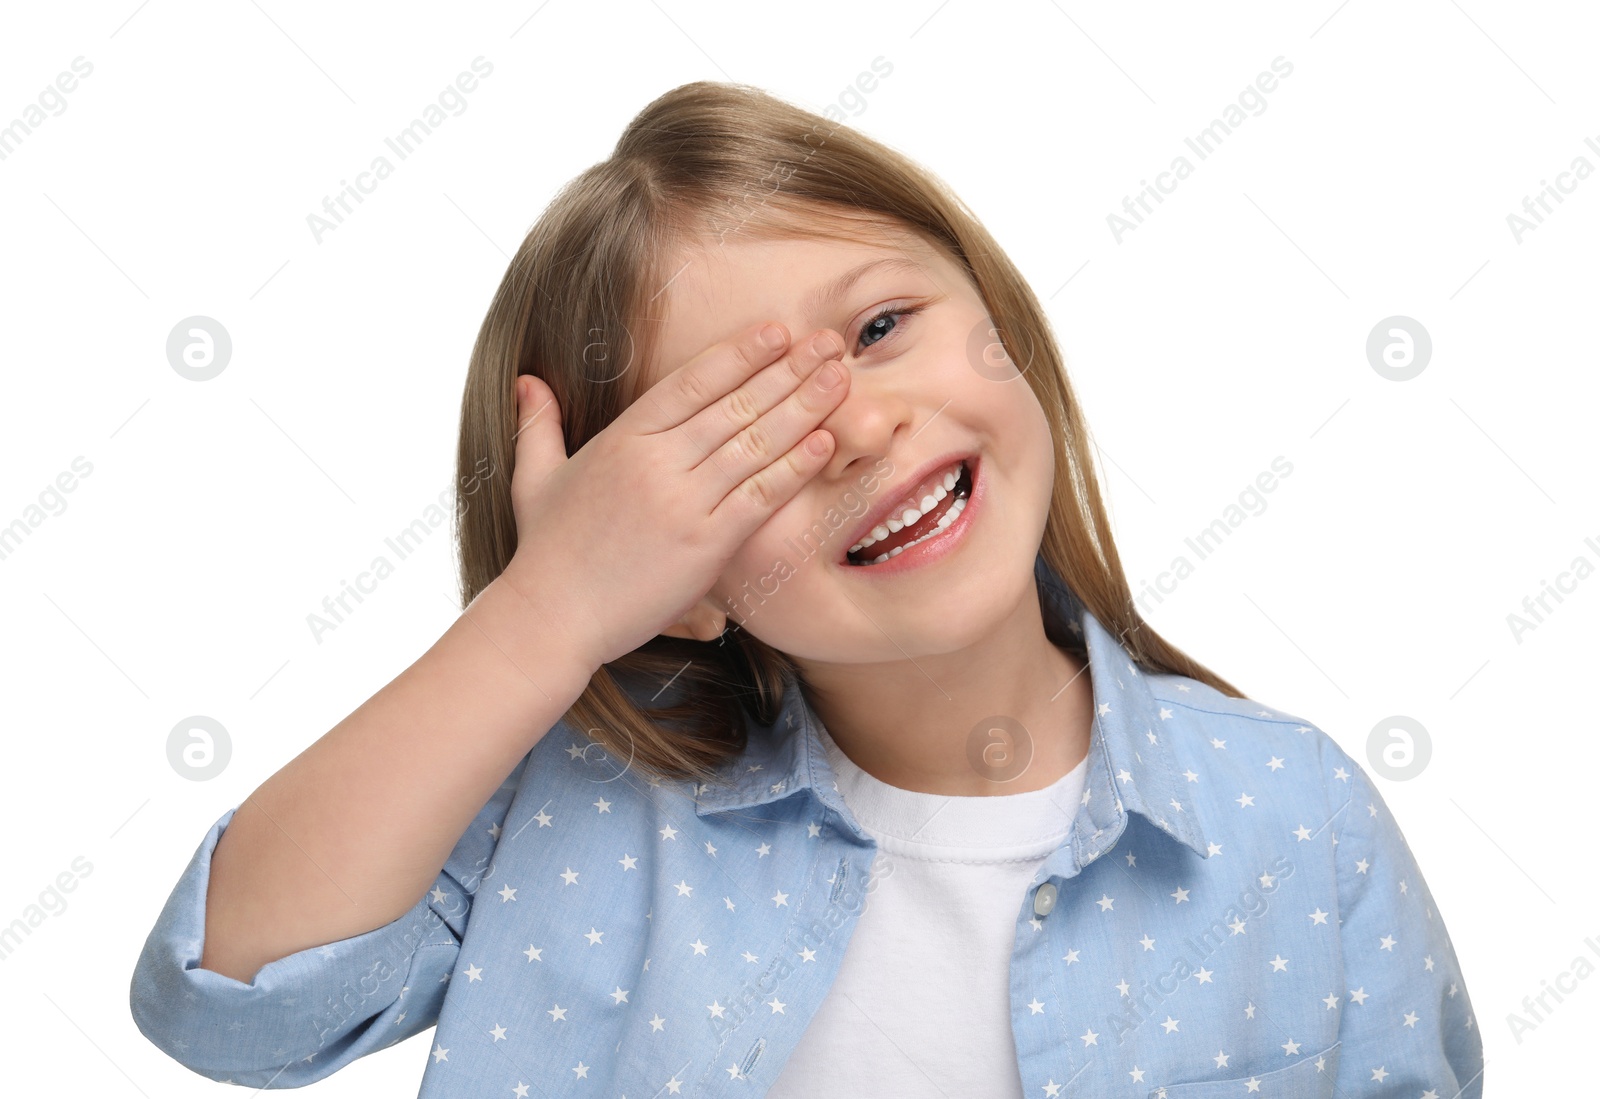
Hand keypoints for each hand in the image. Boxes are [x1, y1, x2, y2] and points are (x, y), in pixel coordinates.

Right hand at [499, 321, 849, 669]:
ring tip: (841, 377)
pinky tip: (826, 442)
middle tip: (828, 341)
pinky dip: (796, 466)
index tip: (777, 331)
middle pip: (736, 403)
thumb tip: (527, 380)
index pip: (693, 381)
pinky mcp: (704, 544)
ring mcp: (683, 502)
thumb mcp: (534, 478)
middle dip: (788, 368)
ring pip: (756, 441)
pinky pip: (761, 495)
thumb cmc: (545, 553)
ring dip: (805, 406)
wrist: (550, 618)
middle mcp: (656, 461)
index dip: (740, 352)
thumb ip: (539, 426)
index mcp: (623, 438)